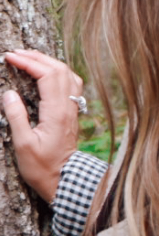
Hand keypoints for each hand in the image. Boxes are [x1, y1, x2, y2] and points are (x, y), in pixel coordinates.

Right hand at [2, 49, 83, 202]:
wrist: (65, 182)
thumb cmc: (43, 168)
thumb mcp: (23, 145)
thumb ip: (16, 117)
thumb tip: (9, 93)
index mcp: (57, 114)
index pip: (48, 76)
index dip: (29, 62)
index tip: (9, 57)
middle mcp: (69, 109)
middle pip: (60, 70)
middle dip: (38, 57)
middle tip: (15, 53)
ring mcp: (73, 111)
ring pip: (69, 76)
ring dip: (49, 63)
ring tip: (28, 58)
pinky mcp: (72, 115)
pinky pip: (72, 86)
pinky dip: (59, 73)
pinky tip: (46, 73)